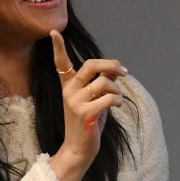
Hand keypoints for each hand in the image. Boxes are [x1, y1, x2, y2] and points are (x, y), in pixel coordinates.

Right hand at [47, 30, 127, 180]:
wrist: (79, 149)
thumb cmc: (89, 123)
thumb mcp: (95, 99)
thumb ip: (102, 82)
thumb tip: (115, 68)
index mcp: (68, 86)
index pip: (61, 63)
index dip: (58, 47)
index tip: (54, 32)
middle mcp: (69, 91)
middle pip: (92, 65)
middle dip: (112, 64)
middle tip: (124, 72)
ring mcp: (75, 102)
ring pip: (105, 82)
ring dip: (117, 90)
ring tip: (116, 99)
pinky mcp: (85, 113)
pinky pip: (110, 98)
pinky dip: (118, 100)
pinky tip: (116, 107)